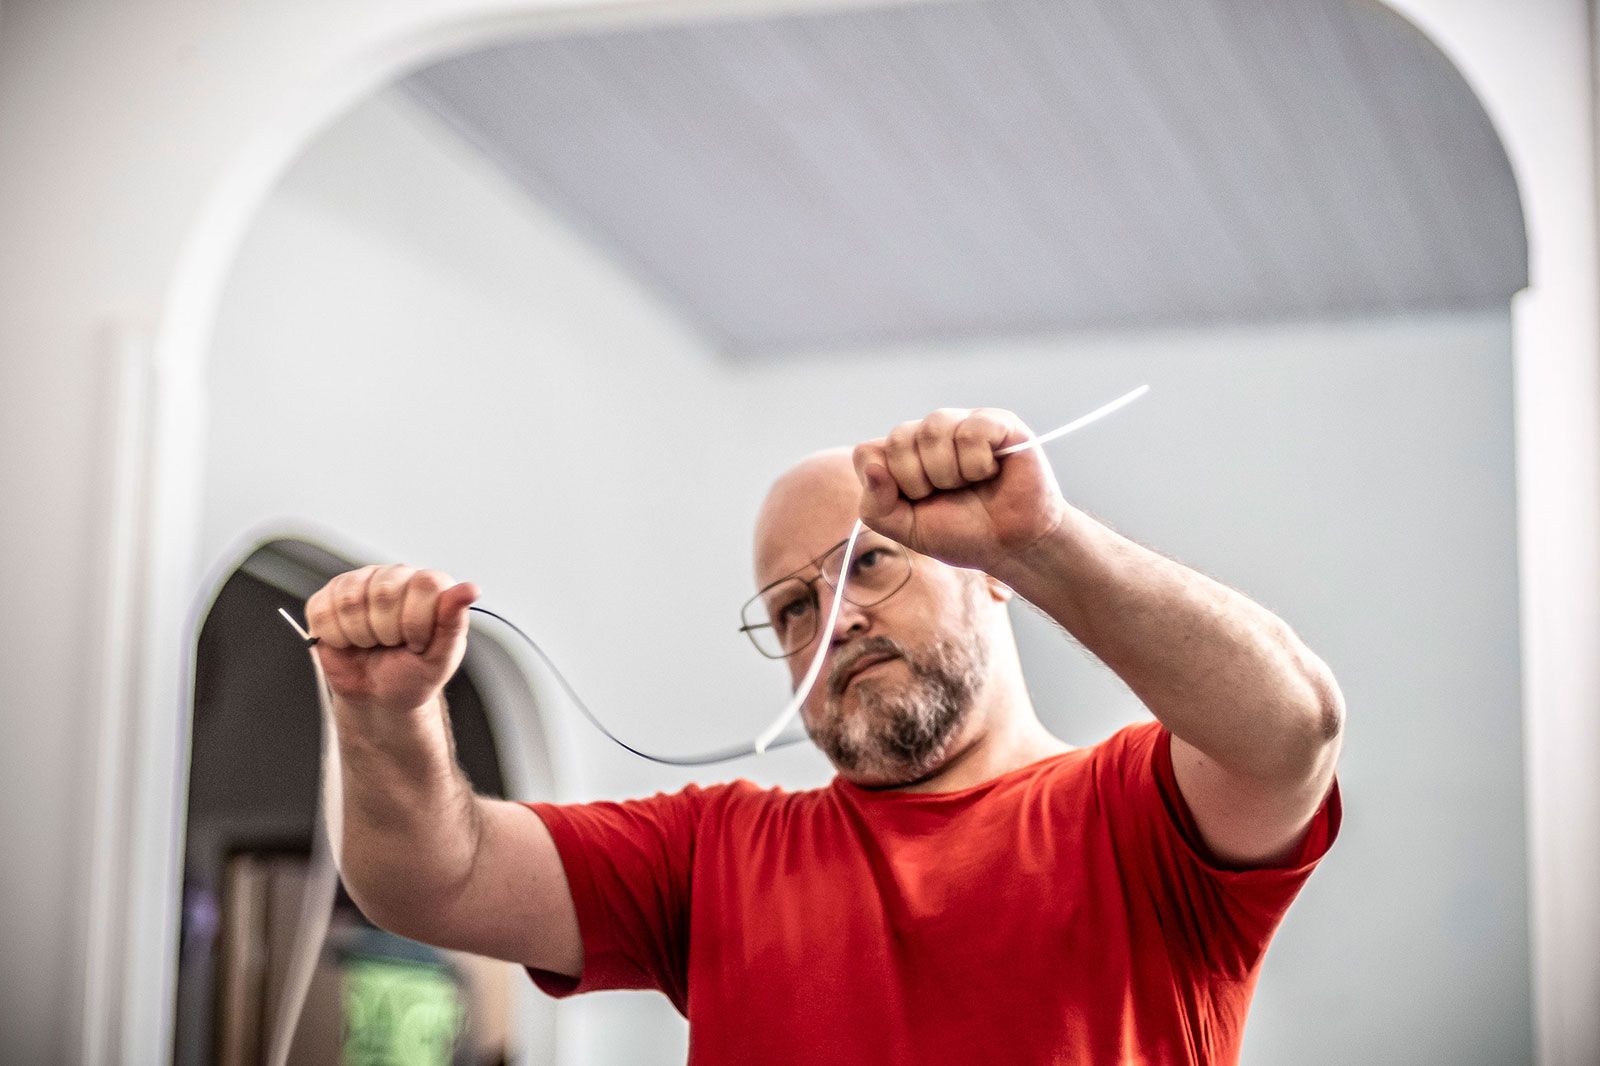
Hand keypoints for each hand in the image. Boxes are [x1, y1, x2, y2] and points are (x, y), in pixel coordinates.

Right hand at [305, 565, 479, 713]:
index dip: (417, 623)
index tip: (417, 644)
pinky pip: (322, 610)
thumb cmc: (412, 675)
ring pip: (350, 600)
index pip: (424, 584)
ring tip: (372, 643)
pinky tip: (349, 641)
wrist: (377, 695)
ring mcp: (361, 582)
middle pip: (383, 592)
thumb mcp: (440, 659)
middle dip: (387, 633)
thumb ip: (453, 623)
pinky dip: (335, 636)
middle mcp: (396, 575)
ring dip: (360, 635)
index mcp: (430, 585)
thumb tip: (470, 589)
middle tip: (392, 645)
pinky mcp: (329, 596)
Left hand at [852, 407, 1066, 572]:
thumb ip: (877, 507)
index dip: (889, 483)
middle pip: (898, 439)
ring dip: (950, 473)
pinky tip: (992, 471)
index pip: (867, 452)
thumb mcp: (908, 530)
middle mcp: (928, 434)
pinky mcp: (995, 421)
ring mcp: (960, 423)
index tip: (916, 502)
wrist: (1013, 544)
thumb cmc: (962, 533)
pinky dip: (978, 464)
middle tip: (948, 494)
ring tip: (970, 484)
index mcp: (902, 456)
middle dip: (920, 482)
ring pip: (932, 430)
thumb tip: (873, 469)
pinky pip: (970, 431)